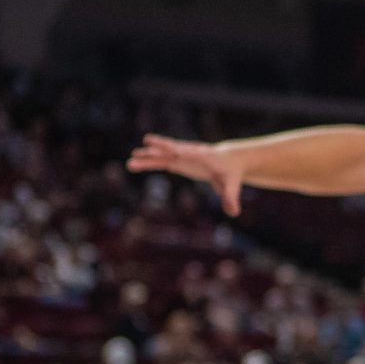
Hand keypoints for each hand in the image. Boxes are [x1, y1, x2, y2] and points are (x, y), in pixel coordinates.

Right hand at [129, 135, 246, 216]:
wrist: (228, 160)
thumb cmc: (231, 173)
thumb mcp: (231, 185)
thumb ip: (231, 197)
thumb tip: (234, 213)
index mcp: (203, 157)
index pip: (190, 154)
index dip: (181, 153)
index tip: (172, 150)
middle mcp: (190, 153)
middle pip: (171, 152)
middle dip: (157, 153)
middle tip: (139, 154)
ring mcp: (182, 156)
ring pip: (163, 155)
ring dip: (148, 157)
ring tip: (130, 161)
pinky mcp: (178, 160)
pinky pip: (162, 160)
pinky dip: (150, 160)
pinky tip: (136, 159)